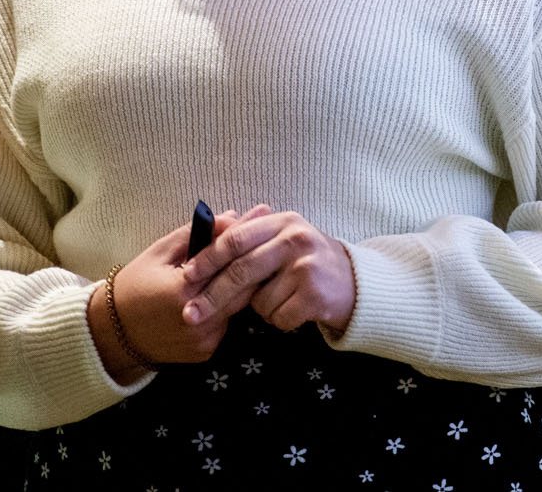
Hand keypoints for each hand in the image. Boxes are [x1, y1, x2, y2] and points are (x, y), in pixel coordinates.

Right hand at [89, 206, 263, 379]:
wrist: (114, 333)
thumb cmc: (134, 285)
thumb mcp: (160, 252)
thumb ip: (197, 234)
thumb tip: (232, 217)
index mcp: (184, 290)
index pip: (230, 260)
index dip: (248, 237)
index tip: (263, 215)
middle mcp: (198, 319)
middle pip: (245, 287)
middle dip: (255, 260)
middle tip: (267, 236)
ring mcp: (204, 340)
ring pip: (239, 306)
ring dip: (244, 285)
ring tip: (251, 260)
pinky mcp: (205, 353)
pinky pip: (227, 323)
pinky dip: (229, 307)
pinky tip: (228, 290)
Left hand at [181, 207, 356, 334]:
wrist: (355, 282)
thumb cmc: (307, 261)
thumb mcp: (283, 239)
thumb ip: (250, 239)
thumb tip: (200, 244)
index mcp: (282, 222)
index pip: (235, 239)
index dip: (208, 259)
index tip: (186, 276)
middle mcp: (295, 239)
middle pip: (241, 271)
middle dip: (212, 296)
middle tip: (190, 315)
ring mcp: (307, 267)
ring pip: (259, 301)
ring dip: (261, 309)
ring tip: (282, 298)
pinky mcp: (315, 295)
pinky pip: (278, 317)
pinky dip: (280, 320)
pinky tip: (295, 309)